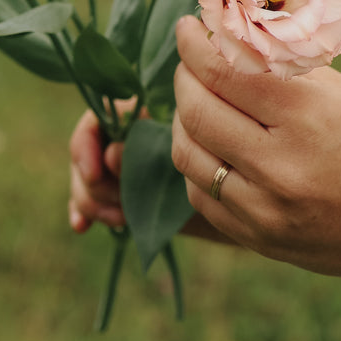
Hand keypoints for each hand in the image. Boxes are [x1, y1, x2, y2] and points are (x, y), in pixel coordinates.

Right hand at [67, 104, 231, 243]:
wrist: (259, 205)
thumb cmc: (242, 169)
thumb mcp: (203, 157)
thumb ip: (160, 150)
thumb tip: (114, 153)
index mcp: (156, 114)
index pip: (105, 115)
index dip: (88, 141)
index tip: (96, 172)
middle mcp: (139, 136)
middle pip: (91, 146)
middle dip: (91, 176)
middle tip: (116, 206)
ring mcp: (132, 167)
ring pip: (89, 172)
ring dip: (90, 196)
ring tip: (117, 217)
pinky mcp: (128, 196)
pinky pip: (94, 197)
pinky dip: (84, 210)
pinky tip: (82, 226)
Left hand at [172, 16, 340, 280]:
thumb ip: (279, 65)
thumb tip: (221, 33)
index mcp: (307, 115)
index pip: (222, 71)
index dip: (193, 45)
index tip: (186, 28)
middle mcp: (282, 165)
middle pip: (197, 111)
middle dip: (183, 77)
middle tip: (188, 62)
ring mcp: (267, 209)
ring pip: (189, 154)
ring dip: (182, 120)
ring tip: (196, 101)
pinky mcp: (260, 239)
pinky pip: (200, 196)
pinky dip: (197, 163)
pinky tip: (209, 145)